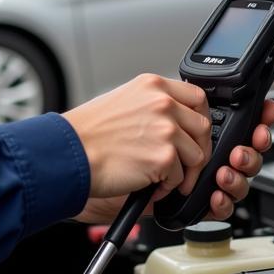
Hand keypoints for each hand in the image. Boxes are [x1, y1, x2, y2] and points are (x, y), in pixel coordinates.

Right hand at [73, 97, 273, 222]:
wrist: (70, 153)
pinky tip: (150, 185)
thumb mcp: (124, 101)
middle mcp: (163, 103)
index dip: (201, 118)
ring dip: (183, 173)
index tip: (196, 133)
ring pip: (196, 155)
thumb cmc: (87, 133)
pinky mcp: (164, 157)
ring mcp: (166, 130)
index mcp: (153, 86)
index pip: (197, 96)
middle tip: (185, 165)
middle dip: (197, 150)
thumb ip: (152, 106)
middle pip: (203, 127)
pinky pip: (180, 177)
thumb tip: (174, 121)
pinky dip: (168, 187)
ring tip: (163, 179)